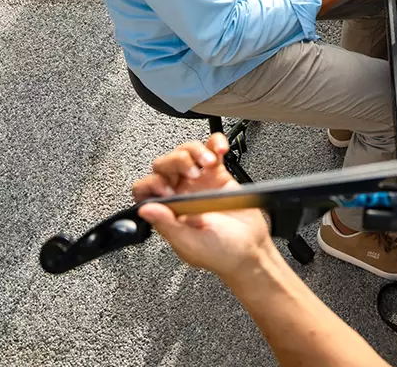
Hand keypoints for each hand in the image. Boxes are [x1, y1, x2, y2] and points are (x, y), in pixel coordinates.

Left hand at [133, 134, 269, 279]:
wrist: (252, 248)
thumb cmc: (221, 253)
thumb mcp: (190, 244)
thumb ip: (168, 225)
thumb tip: (144, 208)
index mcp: (167, 212)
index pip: (145, 190)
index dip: (152, 184)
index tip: (167, 189)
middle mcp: (180, 195)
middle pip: (165, 164)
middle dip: (177, 162)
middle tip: (193, 174)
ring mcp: (199, 182)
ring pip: (187, 152)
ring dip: (196, 151)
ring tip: (209, 162)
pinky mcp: (219, 173)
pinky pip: (213, 149)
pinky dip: (215, 143)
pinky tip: (220, 150)